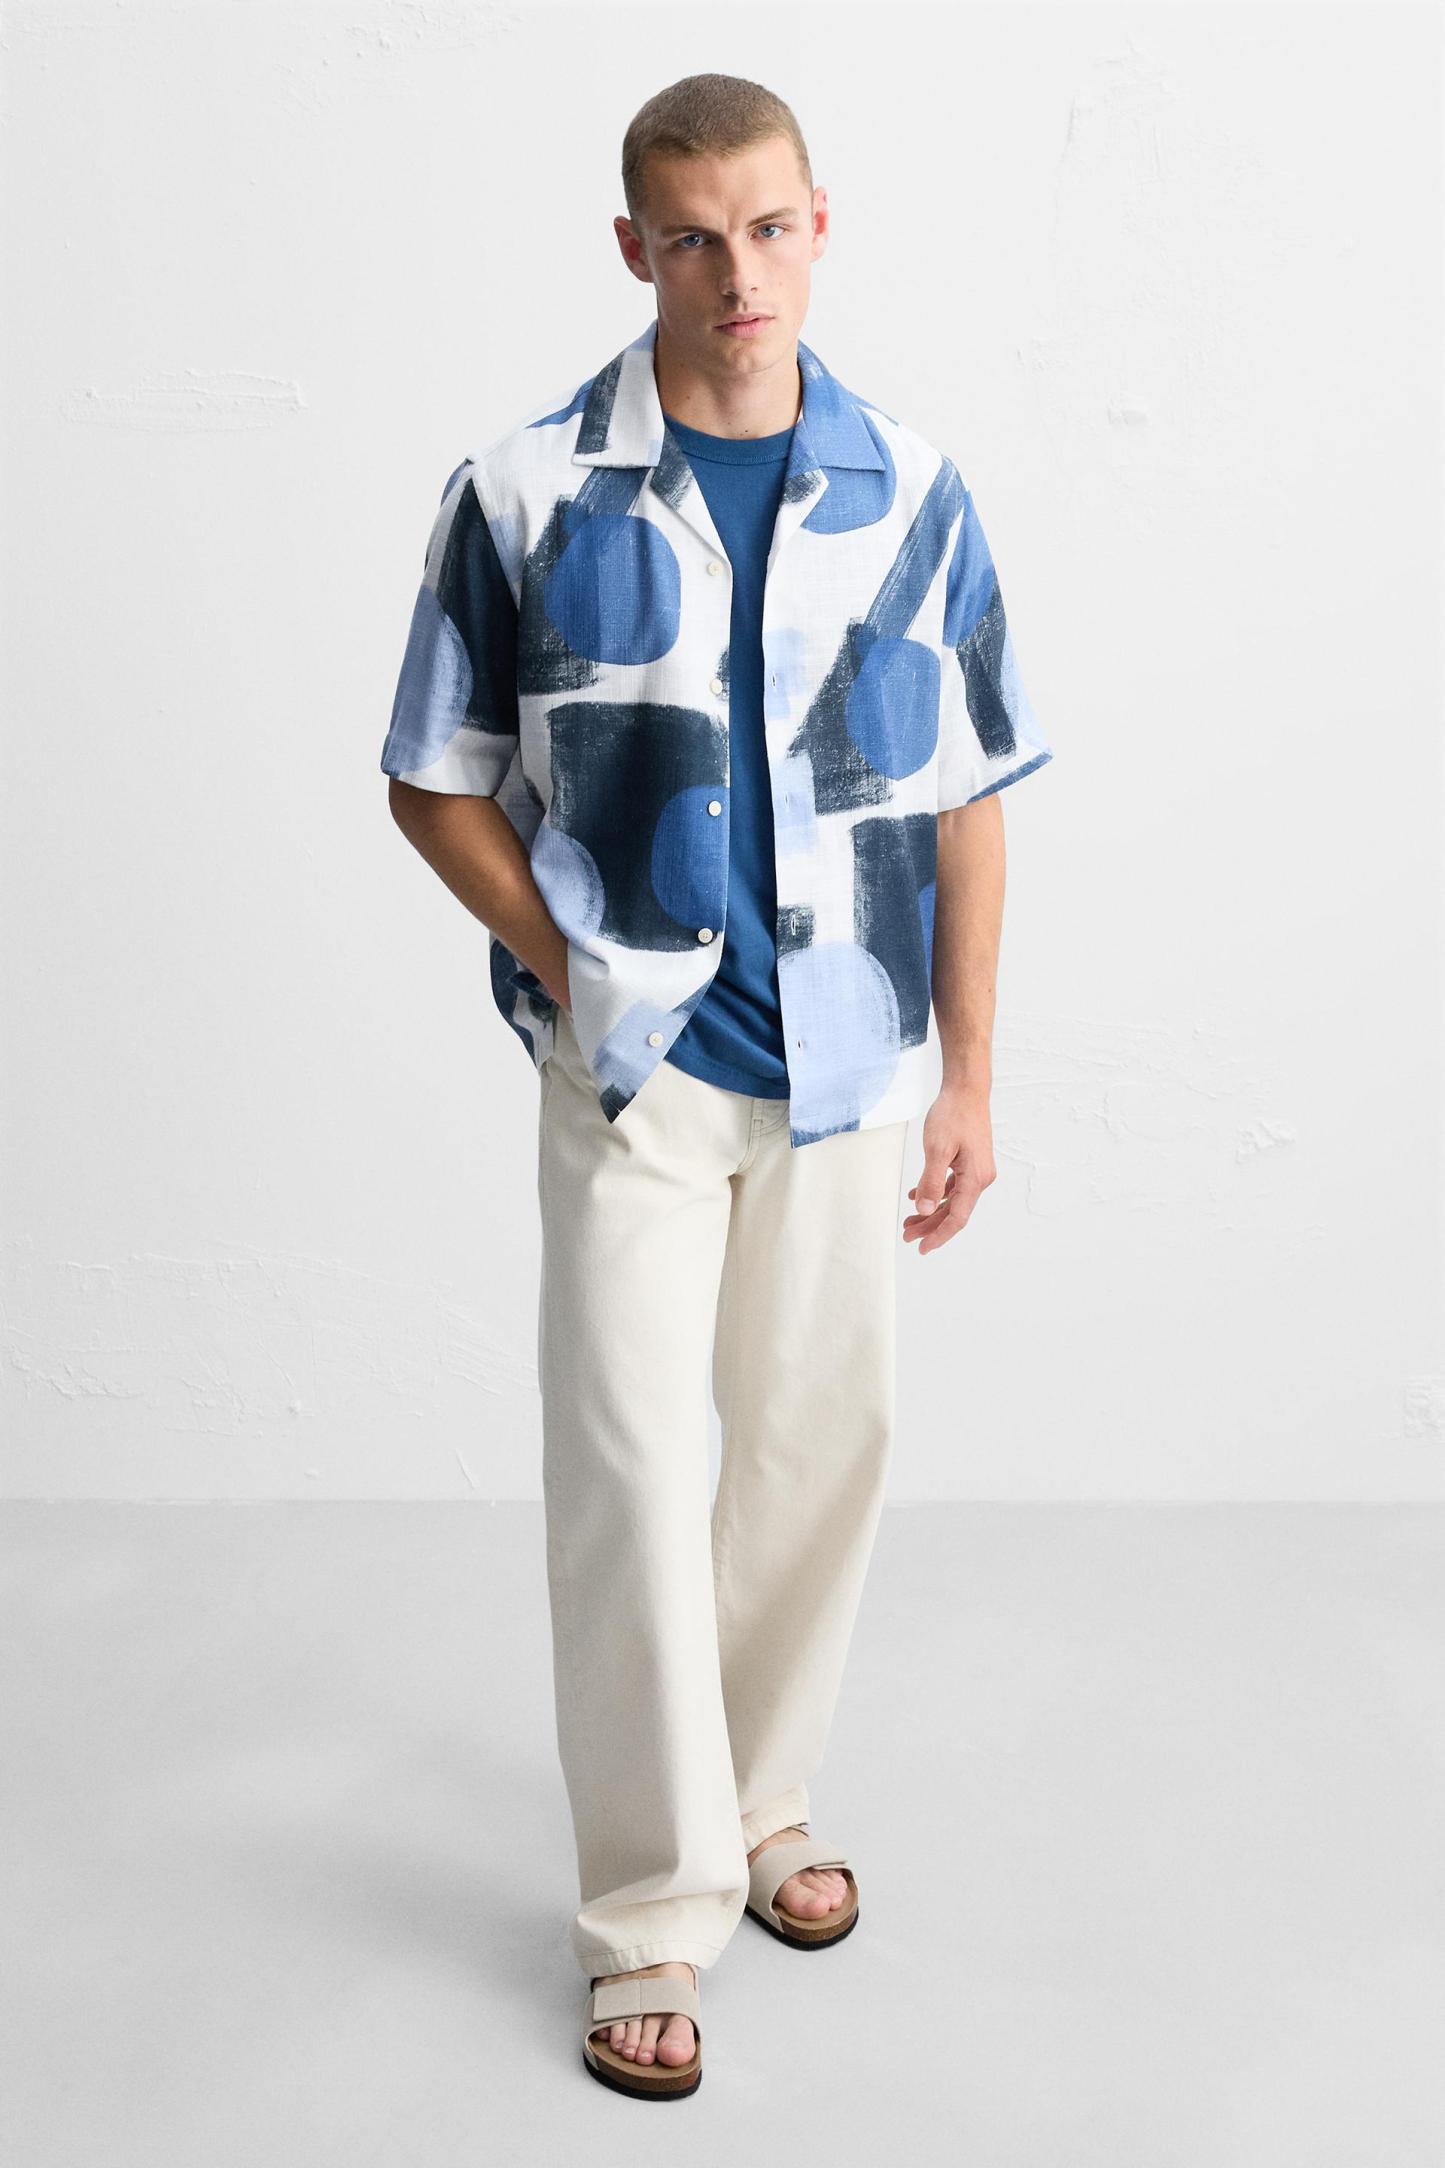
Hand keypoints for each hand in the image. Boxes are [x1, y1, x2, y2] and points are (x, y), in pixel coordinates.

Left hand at [903, 1086, 995, 1254]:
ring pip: (951, 1200)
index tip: (922, 1248)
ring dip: (930, 1211)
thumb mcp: (936, 1150)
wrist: (966, 1090)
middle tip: (907, 1235)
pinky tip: (916, 1196)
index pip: (957, 1218)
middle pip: (954, 1212)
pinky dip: (935, 1193)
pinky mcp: (969, 1162)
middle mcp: (980, 1178)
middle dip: (930, 1226)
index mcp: (975, 1179)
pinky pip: (952, 1186)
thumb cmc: (953, 1115)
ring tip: (909, 1221)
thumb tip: (924, 1209)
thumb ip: (930, 1182)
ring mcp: (976, 1170)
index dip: (939, 1235)